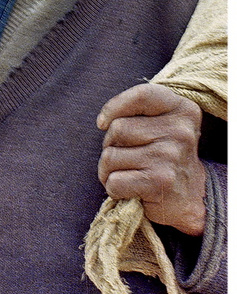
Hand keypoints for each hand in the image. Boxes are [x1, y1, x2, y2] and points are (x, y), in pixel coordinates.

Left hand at [96, 83, 206, 236]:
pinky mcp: (159, 182)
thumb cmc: (163, 156)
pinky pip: (113, 181)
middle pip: (117, 128)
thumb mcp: (162, 124)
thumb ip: (138, 111)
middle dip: (111, 145)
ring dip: (109, 169)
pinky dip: (114, 188)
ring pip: (110, 156)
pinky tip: (131, 190)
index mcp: (183, 110)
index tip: (103, 123)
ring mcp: (170, 157)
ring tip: (130, 174)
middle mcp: (181, 131)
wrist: (189, 198)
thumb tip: (103, 122)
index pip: (142, 95)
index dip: (115, 106)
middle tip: (130, 157)